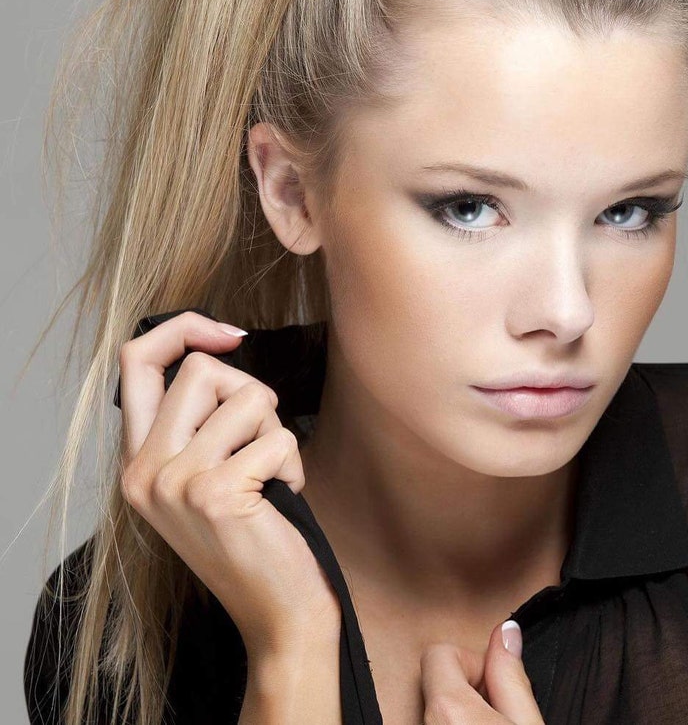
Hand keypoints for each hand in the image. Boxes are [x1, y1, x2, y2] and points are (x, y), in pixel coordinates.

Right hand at [118, 310, 340, 659]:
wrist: (276, 613)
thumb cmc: (253, 537)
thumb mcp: (203, 478)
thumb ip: (197, 423)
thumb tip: (221, 352)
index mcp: (137, 462)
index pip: (135, 361)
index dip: (182, 330)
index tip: (229, 335)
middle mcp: (143, 471)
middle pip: (202, 370)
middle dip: (251, 396)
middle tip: (260, 445)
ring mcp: (175, 482)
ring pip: (249, 397)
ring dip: (276, 433)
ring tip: (271, 478)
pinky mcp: (216, 493)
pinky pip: (278, 436)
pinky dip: (294, 464)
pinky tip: (282, 500)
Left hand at [421, 620, 544, 723]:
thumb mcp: (527, 724)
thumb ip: (511, 677)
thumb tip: (507, 631)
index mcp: (447, 709)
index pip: (439, 652)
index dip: (471, 661)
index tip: (494, 684)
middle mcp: (426, 722)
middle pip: (437, 677)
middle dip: (468, 684)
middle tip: (497, 710)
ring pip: (438, 701)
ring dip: (463, 706)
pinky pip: (436, 721)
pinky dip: (455, 722)